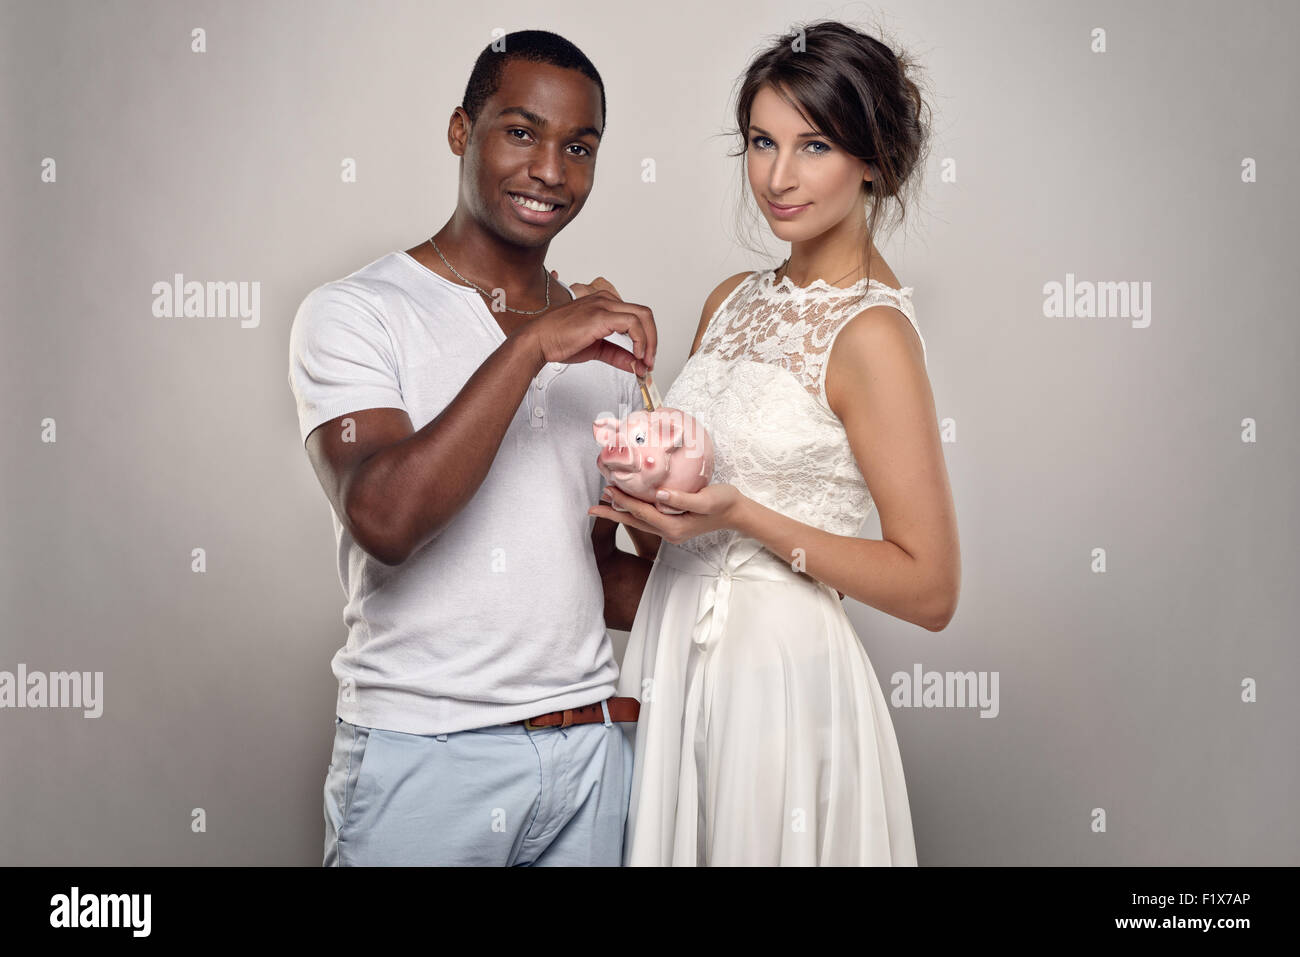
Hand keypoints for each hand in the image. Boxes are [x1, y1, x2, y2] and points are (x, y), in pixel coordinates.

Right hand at [531, 271, 652, 375]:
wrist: (538, 341)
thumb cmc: (559, 340)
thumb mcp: (596, 349)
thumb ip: (617, 355)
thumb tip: (635, 365)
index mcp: (604, 304)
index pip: (636, 316)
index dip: (646, 338)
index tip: (646, 358)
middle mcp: (605, 300)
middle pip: (644, 314)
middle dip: (653, 339)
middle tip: (650, 361)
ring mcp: (603, 306)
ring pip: (642, 316)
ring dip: (649, 342)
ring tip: (644, 362)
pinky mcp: (600, 316)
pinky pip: (632, 324)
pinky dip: (640, 341)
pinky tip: (636, 356)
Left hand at [587, 483, 744, 544]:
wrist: (736, 512)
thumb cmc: (723, 502)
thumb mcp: (706, 499)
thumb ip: (682, 499)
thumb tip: (659, 494)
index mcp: (674, 528)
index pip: (643, 512)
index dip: (624, 500)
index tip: (607, 489)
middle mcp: (669, 533)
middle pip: (635, 521)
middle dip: (613, 513)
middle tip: (591, 508)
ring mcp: (670, 531)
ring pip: (639, 521)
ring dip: (621, 512)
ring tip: (602, 505)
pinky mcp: (672, 525)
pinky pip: (648, 519)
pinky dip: (634, 511)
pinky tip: (627, 503)